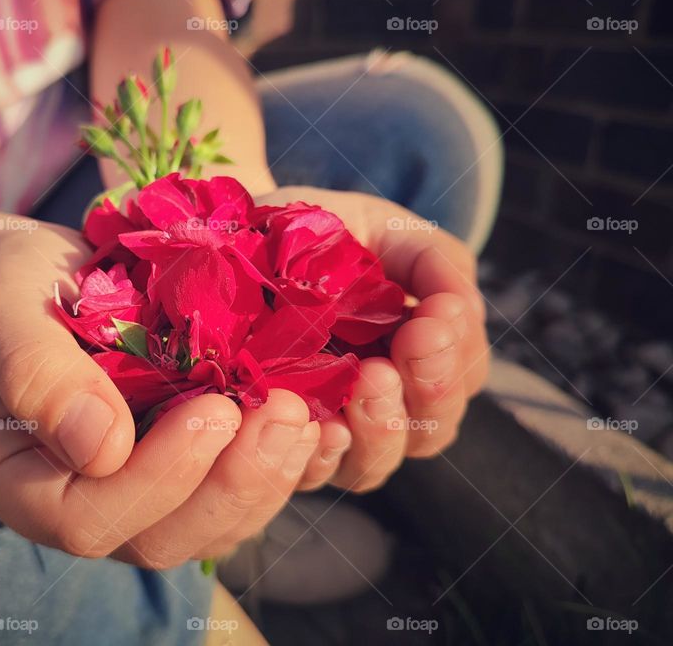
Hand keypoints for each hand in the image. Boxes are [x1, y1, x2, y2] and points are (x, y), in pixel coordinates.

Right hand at [0, 226, 321, 566]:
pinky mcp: (174, 472)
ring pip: (204, 529)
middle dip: (230, 486)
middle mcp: (72, 502)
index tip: (214, 409)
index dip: (156, 480)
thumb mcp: (5, 307)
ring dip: (263, 481)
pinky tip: (311, 424)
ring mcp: (128, 493)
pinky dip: (274, 469)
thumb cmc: (12, 285)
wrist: (41, 274)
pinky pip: (228, 497)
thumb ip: (36, 373)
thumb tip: (102, 449)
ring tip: (302, 418)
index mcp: (14, 477)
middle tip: (285, 415)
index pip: (84, 518)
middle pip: (156, 540)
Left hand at [253, 187, 489, 492]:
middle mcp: (378, 406)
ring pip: (373, 462)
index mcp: (416, 360)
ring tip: (371, 376)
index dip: (456, 358)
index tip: (436, 315)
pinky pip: (307, 470)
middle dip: (431, 387)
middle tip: (415, 342)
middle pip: (428, 431)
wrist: (245, 235)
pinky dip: (321, 455)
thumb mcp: (386, 232)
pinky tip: (322, 423)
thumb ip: (435, 261)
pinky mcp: (276, 442)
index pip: (458, 382)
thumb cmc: (324, 236)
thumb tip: (457, 306)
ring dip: (381, 425)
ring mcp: (328, 430)